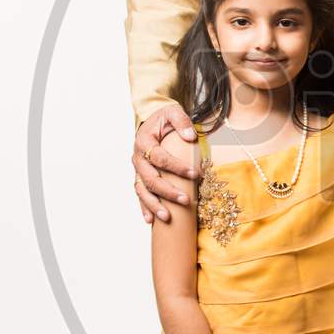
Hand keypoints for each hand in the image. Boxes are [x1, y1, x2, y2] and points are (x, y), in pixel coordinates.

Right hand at [133, 103, 199, 223]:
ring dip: (153, 205)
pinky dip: (144, 207)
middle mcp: (138, 158)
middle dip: (168, 191)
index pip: (160, 157)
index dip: (177, 167)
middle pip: (150, 179)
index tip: (195, 174)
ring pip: (143, 190)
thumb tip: (191, 136)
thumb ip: (182, 122)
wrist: (151, 122)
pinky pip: (140, 194)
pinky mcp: (140, 177)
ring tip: (166, 217)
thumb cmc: (163, 119)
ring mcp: (138, 169)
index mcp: (144, 142)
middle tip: (186, 200)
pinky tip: (151, 220)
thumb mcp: (173, 113)